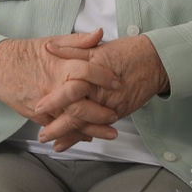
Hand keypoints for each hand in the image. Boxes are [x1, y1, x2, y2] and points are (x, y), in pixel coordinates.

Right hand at [0, 29, 120, 140]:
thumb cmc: (27, 54)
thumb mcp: (53, 42)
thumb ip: (78, 41)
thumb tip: (100, 34)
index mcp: (60, 66)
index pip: (88, 71)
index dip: (104, 77)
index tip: (117, 82)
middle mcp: (54, 86)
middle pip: (83, 103)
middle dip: (102, 112)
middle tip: (116, 114)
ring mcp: (46, 104)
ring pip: (72, 121)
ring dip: (93, 128)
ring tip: (110, 132)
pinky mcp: (39, 116)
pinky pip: (59, 128)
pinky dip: (74, 134)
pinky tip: (88, 136)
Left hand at [33, 34, 168, 151]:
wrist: (153, 62)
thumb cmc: (125, 53)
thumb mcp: (96, 49)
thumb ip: (71, 49)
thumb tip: (48, 48)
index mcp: (91, 75)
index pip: (68, 91)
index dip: (53, 101)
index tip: (37, 109)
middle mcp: (100, 94)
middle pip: (76, 114)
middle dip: (58, 127)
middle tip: (42, 136)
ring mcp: (110, 105)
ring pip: (87, 124)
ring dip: (70, 135)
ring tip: (55, 143)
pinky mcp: (119, 112)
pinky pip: (100, 126)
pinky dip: (87, 134)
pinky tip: (78, 140)